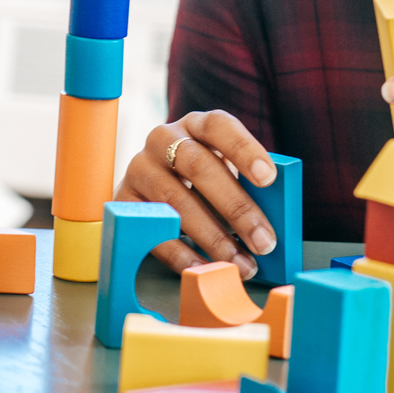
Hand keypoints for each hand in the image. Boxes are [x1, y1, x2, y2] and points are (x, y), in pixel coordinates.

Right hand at [112, 110, 277, 278]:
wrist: (152, 183)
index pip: (219, 126)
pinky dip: (181, 252)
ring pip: (176, 200)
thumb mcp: (223, 169)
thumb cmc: (202, 179)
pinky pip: (153, 228)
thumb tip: (268, 223)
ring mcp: (139, 168)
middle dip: (236, 207)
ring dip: (213, 237)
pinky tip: (205, 267)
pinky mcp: (124, 200)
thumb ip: (245, 184)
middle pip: (199, 166)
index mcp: (195, 125)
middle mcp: (162, 139)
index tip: (269, 179)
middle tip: (264, 241)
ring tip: (241, 263)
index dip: (244, 149)